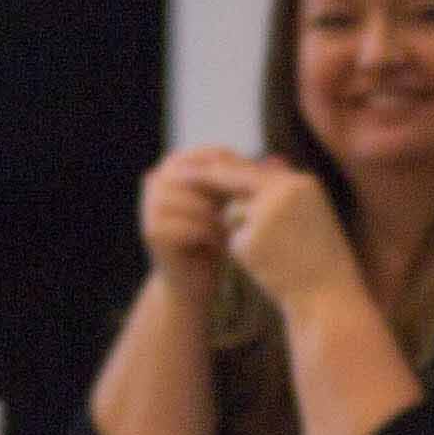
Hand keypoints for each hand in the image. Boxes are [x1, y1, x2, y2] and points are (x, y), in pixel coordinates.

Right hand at [137, 146, 254, 275]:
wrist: (192, 279)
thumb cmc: (215, 235)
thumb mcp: (231, 202)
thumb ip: (248, 180)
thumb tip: (282, 159)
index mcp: (175, 166)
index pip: (209, 155)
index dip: (238, 171)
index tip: (260, 188)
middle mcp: (157, 180)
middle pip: (200, 177)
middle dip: (227, 195)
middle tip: (248, 211)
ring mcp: (151, 205)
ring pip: (195, 202)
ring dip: (219, 217)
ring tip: (233, 229)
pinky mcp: (153, 230)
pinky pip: (189, 225)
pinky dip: (210, 234)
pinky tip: (221, 243)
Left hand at [221, 158, 359, 307]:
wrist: (327, 294)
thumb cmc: (320, 254)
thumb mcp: (310, 213)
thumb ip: (285, 189)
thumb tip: (266, 160)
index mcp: (301, 183)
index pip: (257, 168)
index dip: (230, 169)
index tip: (206, 164)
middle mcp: (282, 194)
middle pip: (235, 180)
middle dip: (210, 180)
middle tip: (184, 176)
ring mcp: (265, 217)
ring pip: (232, 212)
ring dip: (240, 229)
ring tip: (272, 250)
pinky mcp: (250, 242)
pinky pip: (233, 239)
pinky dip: (243, 252)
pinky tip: (266, 264)